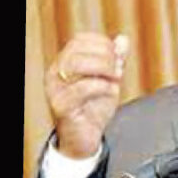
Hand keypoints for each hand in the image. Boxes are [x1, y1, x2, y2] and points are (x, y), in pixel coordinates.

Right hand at [45, 33, 129, 158]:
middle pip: (77, 50)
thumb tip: (122, 39)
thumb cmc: (94, 107)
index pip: (79, 40)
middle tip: (118, 68)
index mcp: (64, 63)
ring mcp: (55, 89)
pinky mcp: (61, 106)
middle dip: (105, 56)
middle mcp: (55, 73)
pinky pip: (81, 88)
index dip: (102, 44)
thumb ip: (116, 60)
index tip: (117, 55)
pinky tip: (110, 91)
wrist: (86, 137)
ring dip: (103, 67)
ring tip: (116, 78)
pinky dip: (102, 86)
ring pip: (76, 64)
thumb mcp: (110, 79)